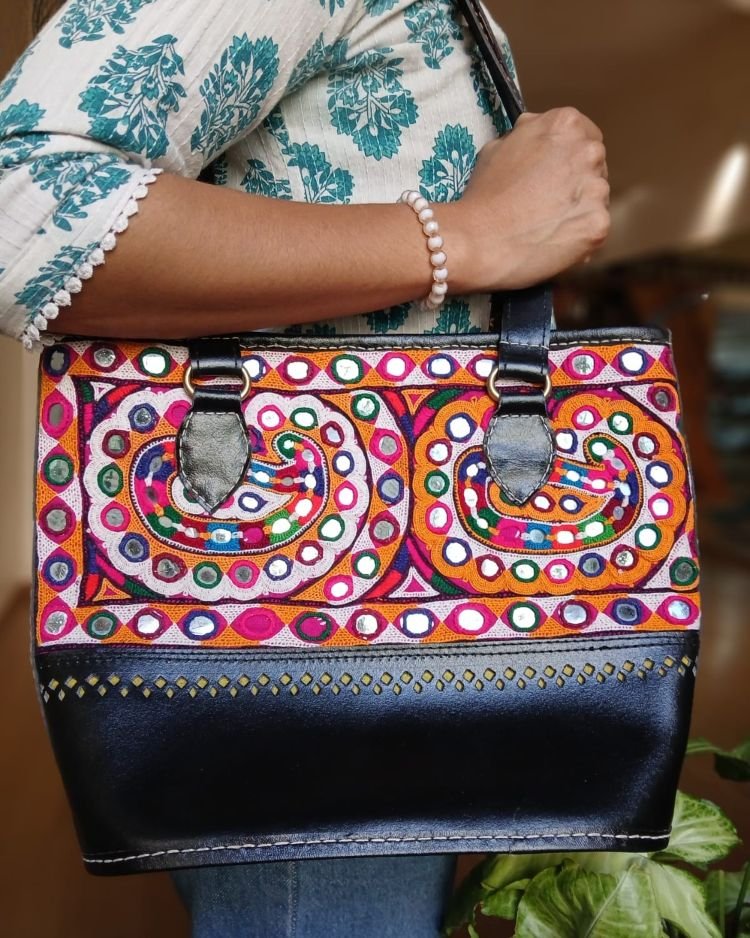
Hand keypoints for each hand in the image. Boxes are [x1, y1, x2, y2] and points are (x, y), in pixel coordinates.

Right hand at [445, 107, 609, 292]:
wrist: (477, 240)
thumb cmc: (483, 196)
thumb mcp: (498, 145)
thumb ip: (528, 135)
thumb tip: (538, 137)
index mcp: (566, 124)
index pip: (585, 135)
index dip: (568, 156)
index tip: (556, 172)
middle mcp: (588, 151)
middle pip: (595, 166)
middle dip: (576, 182)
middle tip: (547, 202)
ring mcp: (597, 189)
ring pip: (596, 199)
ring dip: (577, 209)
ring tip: (544, 224)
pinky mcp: (598, 224)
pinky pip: (593, 229)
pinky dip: (578, 237)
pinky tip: (551, 241)